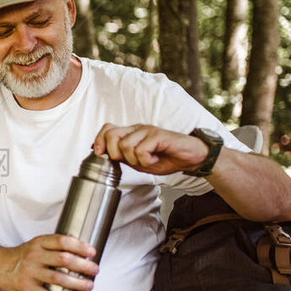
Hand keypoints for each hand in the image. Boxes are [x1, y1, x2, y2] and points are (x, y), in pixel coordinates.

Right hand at [1, 234, 98, 290]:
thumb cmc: (24, 256)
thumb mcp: (37, 245)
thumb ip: (55, 248)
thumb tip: (84, 254)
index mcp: (39, 242)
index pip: (62, 240)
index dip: (79, 246)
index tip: (92, 252)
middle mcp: (34, 256)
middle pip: (63, 259)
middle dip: (83, 265)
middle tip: (95, 270)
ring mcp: (30, 272)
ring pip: (58, 278)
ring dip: (77, 283)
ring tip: (89, 285)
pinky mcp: (27, 287)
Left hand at [93, 123, 209, 175]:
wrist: (191, 158)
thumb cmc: (166, 159)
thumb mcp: (138, 162)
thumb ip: (122, 157)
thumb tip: (102, 154)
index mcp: (131, 133)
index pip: (107, 129)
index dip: (99, 141)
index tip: (101, 154)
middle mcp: (137, 129)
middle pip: (111, 134)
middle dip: (114, 153)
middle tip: (130, 161)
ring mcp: (148, 130)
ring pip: (125, 145)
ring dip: (134, 159)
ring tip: (148, 160)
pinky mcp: (158, 135)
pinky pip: (141, 150)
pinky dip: (146, 160)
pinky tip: (155, 159)